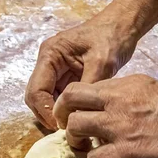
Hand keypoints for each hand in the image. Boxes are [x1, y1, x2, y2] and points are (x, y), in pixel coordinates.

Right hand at [25, 0, 157, 128]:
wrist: (122, 27)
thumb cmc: (111, 38)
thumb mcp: (102, 63)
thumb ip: (87, 87)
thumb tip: (77, 113)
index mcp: (50, 54)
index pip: (36, 90)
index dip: (46, 111)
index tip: (62, 125)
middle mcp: (47, 63)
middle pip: (35, 97)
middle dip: (47, 115)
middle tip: (66, 130)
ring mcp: (55, 71)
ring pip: (45, 100)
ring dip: (55, 114)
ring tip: (72, 126)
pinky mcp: (65, 77)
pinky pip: (58, 98)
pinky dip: (64, 110)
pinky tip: (77, 118)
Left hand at [53, 75, 157, 157]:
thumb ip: (134, 100)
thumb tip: (118, 112)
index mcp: (130, 86)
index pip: (88, 87)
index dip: (77, 104)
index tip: (81, 116)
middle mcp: (120, 101)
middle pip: (70, 98)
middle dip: (61, 115)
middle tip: (68, 130)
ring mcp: (121, 126)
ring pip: (73, 126)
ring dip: (74, 141)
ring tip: (85, 150)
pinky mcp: (126, 153)